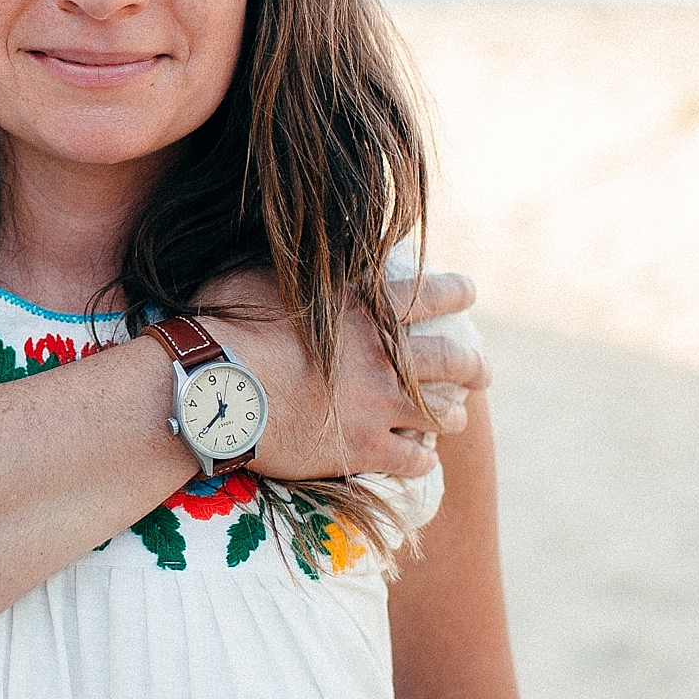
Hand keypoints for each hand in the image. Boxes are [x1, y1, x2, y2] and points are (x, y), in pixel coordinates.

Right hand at [200, 268, 489, 481]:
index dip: (457, 291)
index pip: (431, 294)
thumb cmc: (231, 324)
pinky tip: (421, 459)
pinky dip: (422, 458)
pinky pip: (413, 459)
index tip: (470, 291)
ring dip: (452, 414)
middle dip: (474, 366)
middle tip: (482, 371)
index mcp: (367, 308)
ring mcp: (379, 405)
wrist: (217, 385)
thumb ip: (299, 264)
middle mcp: (385, 355)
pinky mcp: (365, 448)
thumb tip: (302, 238)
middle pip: (452, 360)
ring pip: (442, 413)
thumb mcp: (266, 273)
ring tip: (456, 417)